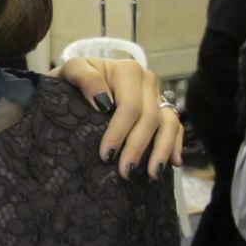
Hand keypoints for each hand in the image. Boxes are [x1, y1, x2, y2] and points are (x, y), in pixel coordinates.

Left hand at [52, 57, 183, 180]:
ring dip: (162, 150)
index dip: (120, 132)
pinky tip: (173, 163)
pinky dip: (175, 144)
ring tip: (152, 174)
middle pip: (149, 118)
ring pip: (168, 123)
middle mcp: (147, 81)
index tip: (106, 155)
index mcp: (128, 71)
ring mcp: (156, 95)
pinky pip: (175, 126)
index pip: (129, 106)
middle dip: (138, 147)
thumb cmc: (71, 80)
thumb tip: (103, 101)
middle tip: (125, 172)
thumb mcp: (71, 72)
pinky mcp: (162, 108)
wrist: (76, 82)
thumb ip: (84, 78)